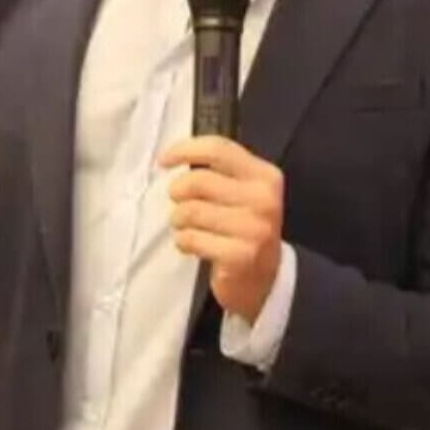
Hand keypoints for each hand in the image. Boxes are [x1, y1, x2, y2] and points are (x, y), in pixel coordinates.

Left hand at [158, 136, 285, 321]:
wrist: (265, 279)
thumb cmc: (244, 228)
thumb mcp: (243, 192)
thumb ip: (219, 171)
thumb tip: (172, 156)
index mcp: (265, 176)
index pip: (218, 149)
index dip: (185, 150)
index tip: (164, 160)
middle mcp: (264, 199)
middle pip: (197, 181)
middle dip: (178, 193)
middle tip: (181, 205)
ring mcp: (254, 229)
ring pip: (189, 211)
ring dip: (179, 220)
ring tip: (188, 227)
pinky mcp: (240, 255)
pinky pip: (190, 238)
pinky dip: (183, 241)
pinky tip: (194, 245)